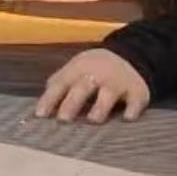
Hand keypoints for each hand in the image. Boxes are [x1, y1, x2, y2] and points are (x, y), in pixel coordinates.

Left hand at [35, 48, 150, 123]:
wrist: (129, 55)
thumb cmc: (95, 68)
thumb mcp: (76, 68)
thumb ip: (61, 82)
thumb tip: (42, 101)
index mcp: (78, 69)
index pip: (61, 83)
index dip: (50, 98)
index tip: (40, 115)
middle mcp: (97, 75)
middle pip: (82, 88)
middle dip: (72, 103)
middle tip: (62, 119)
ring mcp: (117, 83)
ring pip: (107, 94)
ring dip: (100, 107)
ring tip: (92, 120)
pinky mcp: (136, 92)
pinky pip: (135, 102)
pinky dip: (131, 109)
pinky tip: (127, 118)